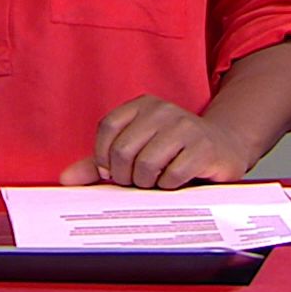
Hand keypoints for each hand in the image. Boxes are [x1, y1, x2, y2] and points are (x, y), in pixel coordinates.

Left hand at [59, 95, 254, 189]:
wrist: (224, 146)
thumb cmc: (173, 152)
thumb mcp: (137, 150)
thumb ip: (100, 163)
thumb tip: (66, 179)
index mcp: (143, 105)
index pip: (108, 128)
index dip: (103, 156)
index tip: (112, 171)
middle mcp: (163, 111)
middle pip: (123, 150)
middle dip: (125, 176)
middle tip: (137, 180)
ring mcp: (185, 127)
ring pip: (146, 165)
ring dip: (147, 183)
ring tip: (157, 180)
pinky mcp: (203, 148)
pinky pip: (171, 176)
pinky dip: (168, 186)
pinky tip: (176, 181)